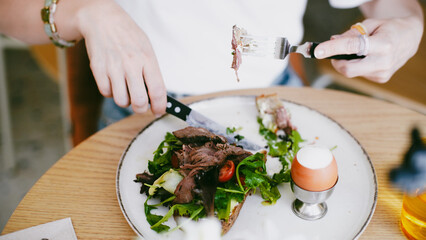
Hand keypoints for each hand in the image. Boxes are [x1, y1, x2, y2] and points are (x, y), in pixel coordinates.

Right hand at [75, 0, 166, 115]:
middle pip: (139, 101)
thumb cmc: (128, 37)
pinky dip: (110, 92)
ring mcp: (113, 67)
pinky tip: (113, 81)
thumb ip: (152, 72)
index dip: (160, 106)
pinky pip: (106, 93)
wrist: (103, 20)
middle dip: (141, 109)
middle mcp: (131, 64)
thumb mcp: (147, 49)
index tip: (159, 111)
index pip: (157, 90)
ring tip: (125, 90)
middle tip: (141, 105)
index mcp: (147, 59)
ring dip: (124, 100)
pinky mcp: (98, 69)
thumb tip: (158, 97)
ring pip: (121, 101)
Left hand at [314, 17, 422, 82]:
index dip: (333, 49)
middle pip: (348, 69)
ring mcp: (383, 73)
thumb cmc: (388, 29)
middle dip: (335, 61)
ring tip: (356, 50)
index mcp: (383, 44)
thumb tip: (332, 41)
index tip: (318, 50)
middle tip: (333, 52)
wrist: (409, 39)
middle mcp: (384, 61)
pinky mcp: (381, 79)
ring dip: (347, 61)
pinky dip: (356, 65)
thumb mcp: (371, 24)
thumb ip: (351, 33)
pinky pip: (358, 73)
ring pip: (351, 72)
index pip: (353, 47)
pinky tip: (365, 57)